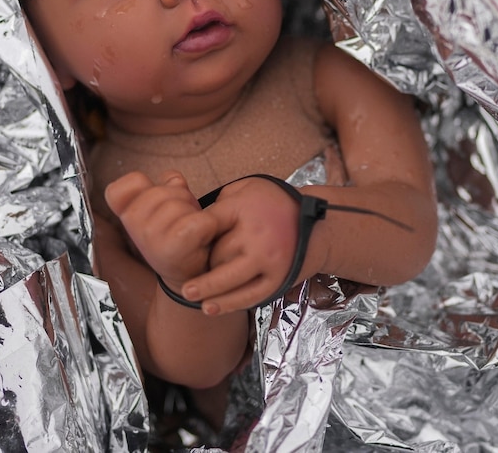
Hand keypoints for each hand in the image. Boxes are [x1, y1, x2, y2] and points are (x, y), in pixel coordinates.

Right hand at [104, 171, 220, 288]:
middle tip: (182, 219)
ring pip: (181, 203)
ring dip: (194, 213)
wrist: (188, 279)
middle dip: (179, 198)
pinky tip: (203, 238)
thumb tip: (174, 179)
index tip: (154, 202)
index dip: (142, 186)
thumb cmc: (177, 237)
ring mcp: (152, 236)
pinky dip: (209, 225)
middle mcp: (133, 226)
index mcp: (125, 215)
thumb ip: (163, 188)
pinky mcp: (176, 245)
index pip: (121, 187)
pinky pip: (199, 220)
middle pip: (161, 190)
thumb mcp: (162, 210)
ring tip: (192, 230)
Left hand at [179, 176, 306, 314]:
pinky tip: (211, 308)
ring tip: (189, 294)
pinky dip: (229, 304)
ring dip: (208, 290)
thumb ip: (222, 203)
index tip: (178, 240)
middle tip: (188, 267)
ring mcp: (268, 261)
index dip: (191, 233)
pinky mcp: (278, 280)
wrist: (319, 225)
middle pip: (217, 255)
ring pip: (230, 281)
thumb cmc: (275, 204)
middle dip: (202, 262)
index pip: (209, 223)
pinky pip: (250, 296)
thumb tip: (194, 221)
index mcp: (246, 209)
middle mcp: (257, 236)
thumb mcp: (247, 189)